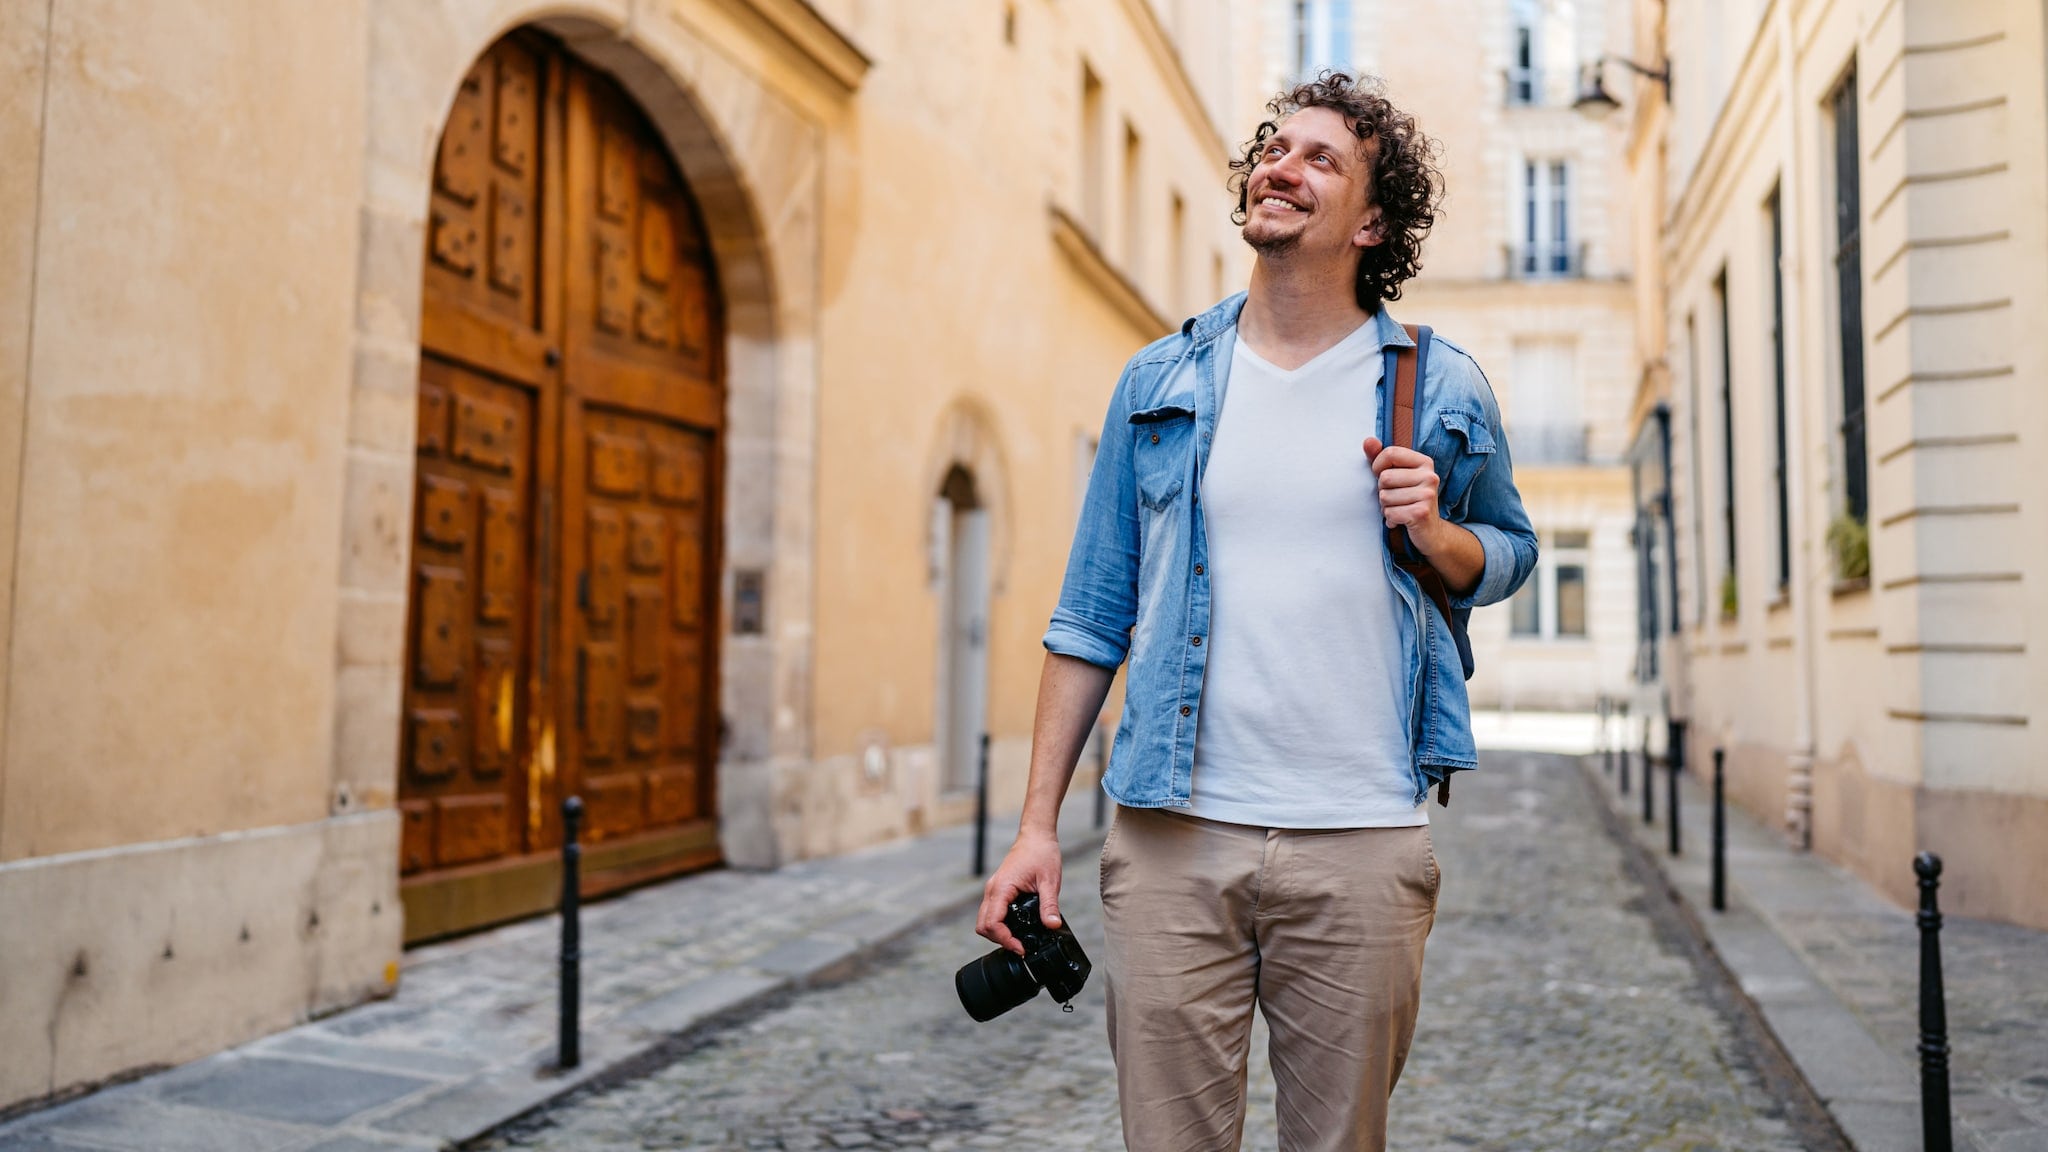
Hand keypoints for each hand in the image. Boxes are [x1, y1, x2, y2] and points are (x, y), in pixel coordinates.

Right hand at [976, 832, 1063, 955]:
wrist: (1036, 836)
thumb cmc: (1041, 853)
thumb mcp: (1049, 881)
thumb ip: (1049, 905)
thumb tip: (1052, 926)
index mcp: (1001, 888)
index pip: (992, 923)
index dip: (1005, 940)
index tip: (1022, 948)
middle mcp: (992, 890)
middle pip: (983, 926)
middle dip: (999, 939)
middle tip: (1021, 945)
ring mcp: (993, 890)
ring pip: (985, 920)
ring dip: (998, 933)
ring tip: (1020, 938)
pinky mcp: (998, 890)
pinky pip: (991, 912)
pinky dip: (1000, 924)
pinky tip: (1017, 926)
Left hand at [1363, 436, 1444, 552]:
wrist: (1431, 531)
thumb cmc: (1409, 500)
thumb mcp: (1398, 476)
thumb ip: (1380, 458)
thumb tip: (1368, 441)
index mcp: (1424, 462)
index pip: (1390, 453)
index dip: (1378, 466)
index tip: (1382, 477)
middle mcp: (1430, 476)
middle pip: (1385, 477)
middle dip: (1383, 491)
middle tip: (1396, 499)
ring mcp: (1428, 495)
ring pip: (1385, 497)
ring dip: (1386, 507)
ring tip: (1400, 509)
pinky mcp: (1422, 513)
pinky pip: (1389, 513)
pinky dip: (1390, 519)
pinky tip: (1401, 520)